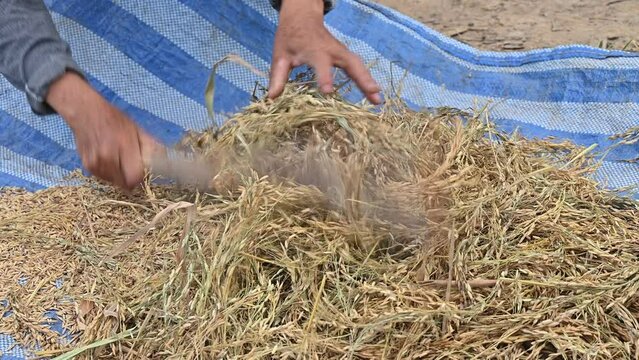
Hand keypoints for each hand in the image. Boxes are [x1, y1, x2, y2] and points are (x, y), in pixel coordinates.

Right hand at [47, 72, 158, 189]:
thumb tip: (167, 161)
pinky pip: (104, 178)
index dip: (141, 177)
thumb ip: (151, 147)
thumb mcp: (137, 129)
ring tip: (118, 159)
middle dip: (131, 177)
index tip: (142, 170)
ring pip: (114, 182)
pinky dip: (109, 173)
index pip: (134, 177)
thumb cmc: (114, 119)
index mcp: (123, 146)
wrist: (85, 112)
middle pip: (125, 184)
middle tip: (131, 165)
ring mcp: (95, 163)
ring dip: (119, 176)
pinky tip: (108, 159)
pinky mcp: (87, 167)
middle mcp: (107, 158)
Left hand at [268, 0, 381, 103]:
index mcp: (315, 50)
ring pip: (359, 66)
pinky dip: (367, 80)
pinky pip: (359, 68)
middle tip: (373, 95)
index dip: (325, 77)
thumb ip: (277, 76)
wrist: (302, 17)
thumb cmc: (290, 38)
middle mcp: (332, 51)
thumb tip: (271, 98)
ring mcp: (342, 52)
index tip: (328, 92)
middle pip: (351, 64)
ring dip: (369, 82)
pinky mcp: (346, 56)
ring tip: (378, 101)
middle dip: (362, 79)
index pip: (321, 65)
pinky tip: (374, 95)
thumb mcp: (280, 55)